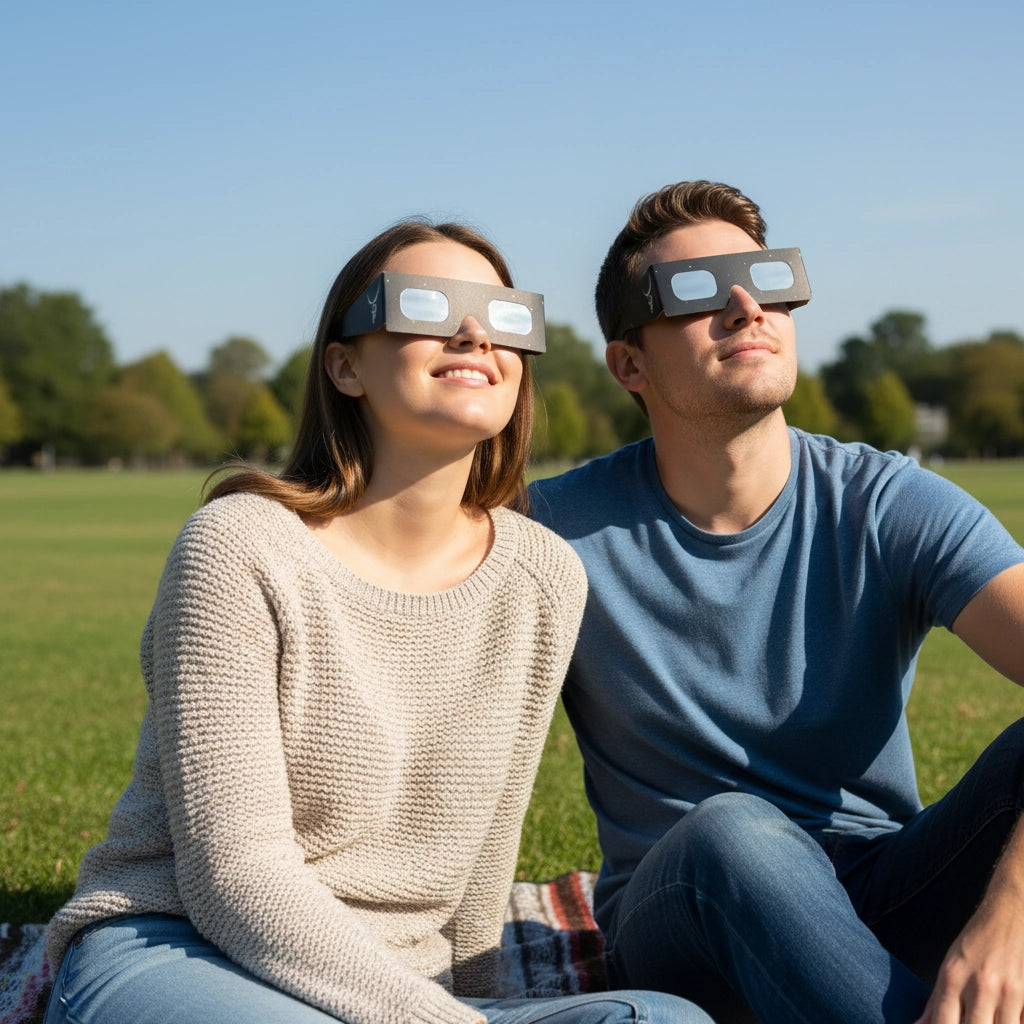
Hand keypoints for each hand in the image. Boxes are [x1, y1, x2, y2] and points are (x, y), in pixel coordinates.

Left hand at [914, 874, 1023, 1023]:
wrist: (1009, 913)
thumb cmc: (975, 942)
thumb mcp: (949, 964)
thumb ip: (937, 1000)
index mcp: (953, 977)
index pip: (943, 1022)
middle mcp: (980, 986)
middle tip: (969, 1020)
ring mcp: (1009, 992)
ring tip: (986, 1018)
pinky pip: (1021, 1023)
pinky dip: (1012, 1023)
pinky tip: (1004, 1016)